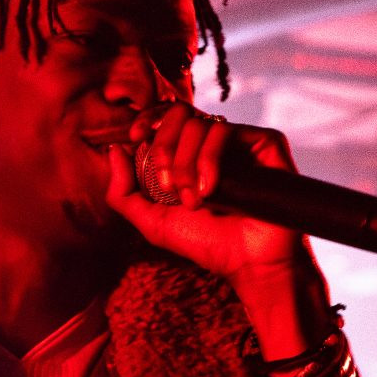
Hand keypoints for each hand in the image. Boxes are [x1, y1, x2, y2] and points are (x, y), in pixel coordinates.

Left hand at [107, 103, 333, 359]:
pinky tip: (211, 190)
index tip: (135, 139)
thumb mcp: (153, 223)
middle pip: (178, 113)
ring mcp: (240, 140)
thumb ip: (124, 193)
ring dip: (186, 163)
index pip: (165, 117)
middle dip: (164, 147)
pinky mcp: (263, 141)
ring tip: (194, 200)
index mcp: (190, 153)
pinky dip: (208, 160)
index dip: (147, 119)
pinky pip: (224, 131)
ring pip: (198, 124)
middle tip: (168, 185)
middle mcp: (214, 142)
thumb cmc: (207, 244)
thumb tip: (113, 150)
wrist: (248, 262)